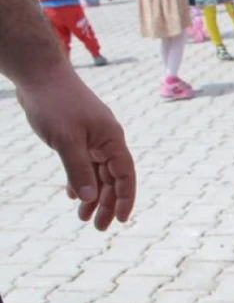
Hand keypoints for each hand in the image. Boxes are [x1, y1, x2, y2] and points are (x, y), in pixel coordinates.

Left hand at [17, 68, 135, 229]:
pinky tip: (72, 194)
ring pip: (98, 173)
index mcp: (112, 140)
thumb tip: (89, 198)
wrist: (39, 74)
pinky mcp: (78, 135)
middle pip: (113, 178)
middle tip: (98, 227)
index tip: (121, 220)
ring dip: (92, 195)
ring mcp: (92, 138)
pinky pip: (84, 164)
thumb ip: (78, 170)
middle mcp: (106, 140)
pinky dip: (80, 180)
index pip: (125, 175)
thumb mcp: (65, 140)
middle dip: (107, 203)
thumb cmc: (54, 103)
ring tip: (82, 217)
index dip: (125, 198)